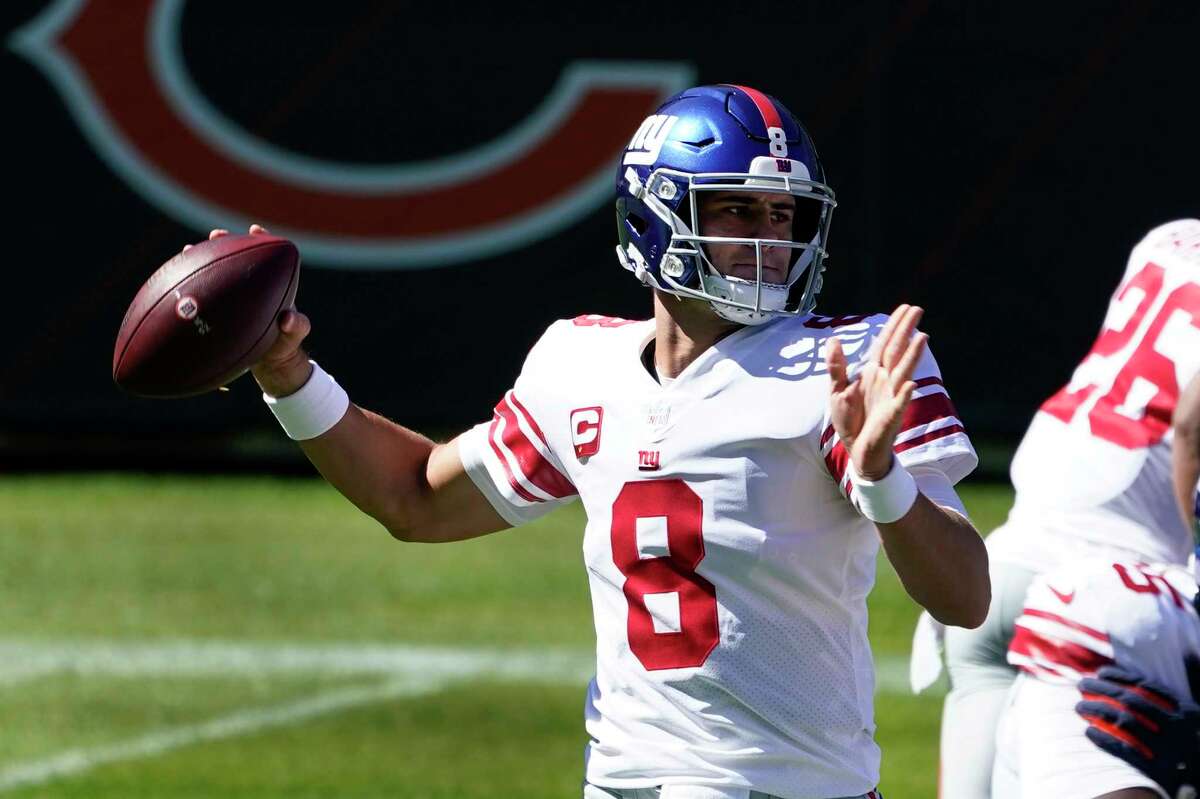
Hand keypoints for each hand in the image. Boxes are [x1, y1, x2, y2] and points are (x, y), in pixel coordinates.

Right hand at [183, 224, 312, 396]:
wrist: (270, 361)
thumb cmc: (285, 343)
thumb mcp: (295, 335)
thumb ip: (297, 327)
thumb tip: (288, 319)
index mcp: (271, 285)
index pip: (268, 257)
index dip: (262, 240)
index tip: (255, 230)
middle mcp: (251, 285)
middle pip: (238, 258)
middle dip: (226, 243)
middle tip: (216, 235)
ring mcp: (234, 295)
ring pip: (217, 273)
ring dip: (204, 259)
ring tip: (189, 249)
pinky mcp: (220, 308)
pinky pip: (206, 295)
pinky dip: (193, 287)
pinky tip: (175, 282)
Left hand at [825, 304, 927, 479]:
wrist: (858, 451)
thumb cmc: (851, 421)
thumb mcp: (837, 391)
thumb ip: (836, 366)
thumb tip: (834, 339)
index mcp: (872, 373)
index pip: (884, 344)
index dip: (894, 326)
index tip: (906, 308)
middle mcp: (885, 381)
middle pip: (897, 351)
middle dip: (906, 331)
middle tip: (918, 310)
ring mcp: (891, 397)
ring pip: (903, 372)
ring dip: (912, 356)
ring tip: (922, 337)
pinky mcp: (892, 417)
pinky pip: (900, 404)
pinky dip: (905, 395)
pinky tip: (911, 385)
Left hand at [1076, 659, 1199, 798]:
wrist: (1195, 781)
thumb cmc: (1187, 741)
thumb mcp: (1191, 716)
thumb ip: (1180, 689)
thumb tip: (1183, 653)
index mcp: (1189, 712)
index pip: (1148, 687)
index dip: (1120, 676)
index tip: (1099, 672)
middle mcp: (1181, 729)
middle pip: (1131, 700)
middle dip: (1101, 689)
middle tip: (1080, 685)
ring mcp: (1171, 751)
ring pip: (1125, 722)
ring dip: (1096, 711)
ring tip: (1078, 707)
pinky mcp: (1160, 772)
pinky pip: (1126, 751)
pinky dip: (1104, 740)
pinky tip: (1087, 731)